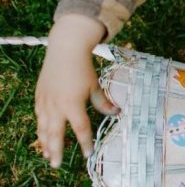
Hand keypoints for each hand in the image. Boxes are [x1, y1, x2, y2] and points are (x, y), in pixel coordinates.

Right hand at [35, 15, 117, 167]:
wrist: (65, 50)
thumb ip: (103, 102)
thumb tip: (116, 113)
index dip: (85, 142)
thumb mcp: (95, 86)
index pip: (81, 129)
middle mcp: (56, 106)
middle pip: (55, 135)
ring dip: (45, 143)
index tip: (88, 153)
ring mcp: (45, 102)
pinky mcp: (39, 97)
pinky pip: (38, 117)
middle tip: (56, 165)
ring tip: (47, 155)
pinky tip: (42, 136)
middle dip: (56, 151)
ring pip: (43, 128)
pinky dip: (40, 129)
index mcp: (73, 104)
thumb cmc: (83, 68)